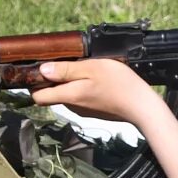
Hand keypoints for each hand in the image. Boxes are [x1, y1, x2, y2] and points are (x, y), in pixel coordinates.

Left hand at [30, 59, 161, 124]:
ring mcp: (85, 111)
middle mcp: (73, 106)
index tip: (41, 70)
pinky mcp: (95, 112)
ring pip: (67, 96)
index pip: (38, 96)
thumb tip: (42, 70)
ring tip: (85, 71)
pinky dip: (83, 90)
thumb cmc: (119, 84)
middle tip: (67, 65)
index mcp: (69, 95)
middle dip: (53, 81)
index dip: (34, 84)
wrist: (142, 107)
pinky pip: (81, 100)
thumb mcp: (92, 68)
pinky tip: (97, 82)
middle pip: (52, 95)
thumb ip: (66, 69)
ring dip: (70, 84)